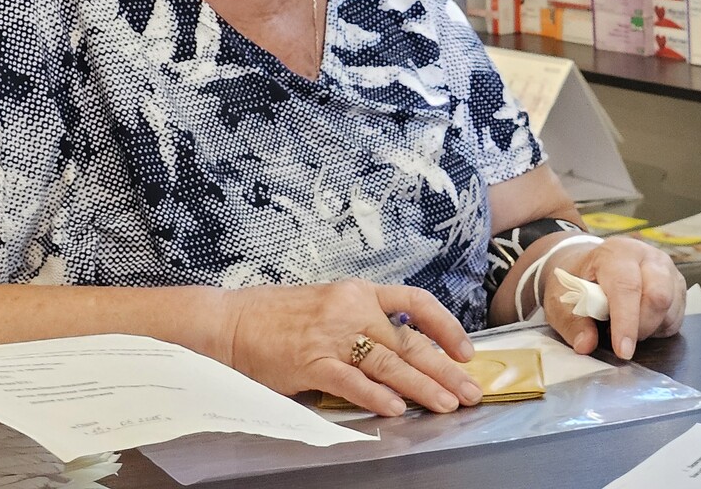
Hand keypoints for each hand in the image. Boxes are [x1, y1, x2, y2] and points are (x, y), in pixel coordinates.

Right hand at [222, 280, 482, 416]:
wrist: (229, 322)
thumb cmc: (277, 317)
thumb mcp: (329, 305)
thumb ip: (363, 322)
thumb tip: (402, 350)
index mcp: (359, 292)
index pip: (416, 301)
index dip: (446, 325)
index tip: (466, 350)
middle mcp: (351, 309)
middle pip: (410, 341)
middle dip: (446, 369)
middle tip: (471, 390)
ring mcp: (331, 336)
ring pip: (389, 363)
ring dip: (422, 387)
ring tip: (447, 404)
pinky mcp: (310, 363)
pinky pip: (351, 381)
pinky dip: (376, 395)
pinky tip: (397, 408)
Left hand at [543, 236, 685, 358]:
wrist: (592, 265)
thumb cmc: (578, 280)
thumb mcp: (562, 300)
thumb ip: (573, 323)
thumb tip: (586, 344)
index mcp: (615, 253)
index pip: (626, 287)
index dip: (626, 322)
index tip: (622, 351)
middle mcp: (647, 256)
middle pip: (658, 296)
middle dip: (642, 327)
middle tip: (620, 340)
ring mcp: (666, 268)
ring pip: (671, 308)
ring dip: (650, 328)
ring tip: (626, 326)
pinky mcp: (677, 284)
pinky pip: (677, 315)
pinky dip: (660, 328)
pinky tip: (640, 323)